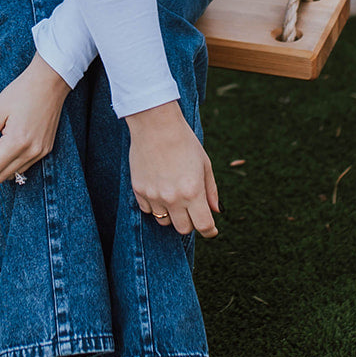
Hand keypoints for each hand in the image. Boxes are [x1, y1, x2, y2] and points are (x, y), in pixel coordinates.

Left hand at [0, 53, 70, 183]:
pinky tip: (6, 142)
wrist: (49, 81)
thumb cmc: (22, 92)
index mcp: (17, 142)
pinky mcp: (46, 149)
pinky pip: (23, 165)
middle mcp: (31, 152)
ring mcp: (41, 152)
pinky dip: (10, 160)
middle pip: (0, 176)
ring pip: (12, 173)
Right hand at [125, 100, 219, 238]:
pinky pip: (148, 210)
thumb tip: (216, 211)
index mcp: (193, 191)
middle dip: (190, 222)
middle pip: (183, 229)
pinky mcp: (139, 190)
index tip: (211, 229)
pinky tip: (159, 189)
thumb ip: (211, 190)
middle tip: (191, 209)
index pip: (204, 225)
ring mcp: (154, 195)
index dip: (210, 231)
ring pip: (164, 221)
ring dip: (172, 214)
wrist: (156, 125)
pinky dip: (155, 205)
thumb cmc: (184, 142)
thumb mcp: (204, 164)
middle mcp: (173, 197)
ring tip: (173, 196)